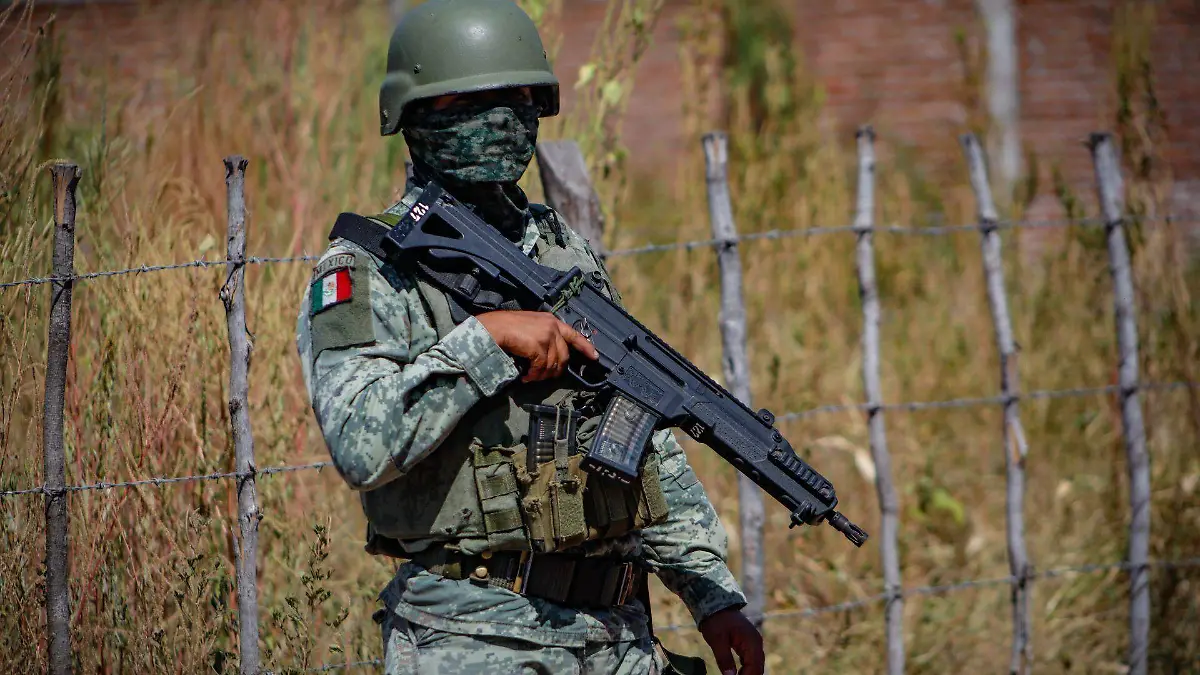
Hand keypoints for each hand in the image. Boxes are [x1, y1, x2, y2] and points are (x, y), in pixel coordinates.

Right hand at [476, 310, 597, 382]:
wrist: (492, 328)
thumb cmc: (505, 327)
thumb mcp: (530, 326)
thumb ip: (543, 335)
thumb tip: (549, 355)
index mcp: (551, 320)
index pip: (574, 334)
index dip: (586, 347)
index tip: (595, 358)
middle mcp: (552, 327)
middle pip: (564, 355)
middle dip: (555, 370)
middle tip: (543, 376)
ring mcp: (546, 336)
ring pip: (553, 364)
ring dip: (541, 375)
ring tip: (530, 377)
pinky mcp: (539, 346)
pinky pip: (541, 367)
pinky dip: (534, 375)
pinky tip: (525, 376)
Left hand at [698, 608, 763, 674]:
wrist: (716, 604)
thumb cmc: (717, 621)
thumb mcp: (717, 640)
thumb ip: (724, 659)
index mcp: (752, 642)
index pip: (754, 667)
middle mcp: (756, 644)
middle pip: (758, 668)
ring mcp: (753, 644)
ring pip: (755, 665)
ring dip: (748, 674)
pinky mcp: (748, 644)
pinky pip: (750, 661)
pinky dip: (746, 669)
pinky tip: (738, 674)